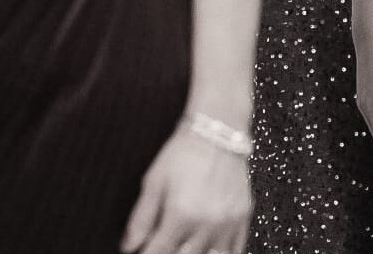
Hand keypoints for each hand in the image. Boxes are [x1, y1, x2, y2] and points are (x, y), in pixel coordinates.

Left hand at [121, 126, 251, 253]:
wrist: (218, 131)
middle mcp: (206, 223)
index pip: (158, 253)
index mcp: (181, 215)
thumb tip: (129, 245)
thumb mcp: (154, 181)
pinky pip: (235, 252)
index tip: (143, 251)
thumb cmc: (184, 152)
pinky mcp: (243, 218)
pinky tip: (208, 249)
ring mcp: (227, 223)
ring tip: (184, 246)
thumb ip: (140, 218)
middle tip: (164, 245)